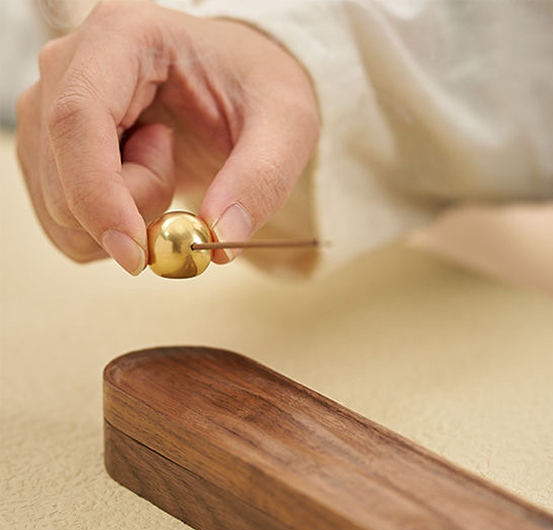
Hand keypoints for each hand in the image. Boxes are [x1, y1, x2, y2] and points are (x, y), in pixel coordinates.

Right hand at [15, 0, 319, 273]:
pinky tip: (141, 189)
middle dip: (129, 212)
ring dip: (122, 220)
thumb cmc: (259, 90)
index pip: (78, 119)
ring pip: (59, 205)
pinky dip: (108, 232)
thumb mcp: (286, 125)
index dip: (98, 195)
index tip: (137, 254)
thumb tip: (221, 239)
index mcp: (123, 37)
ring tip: (165, 170)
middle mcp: (70, 64)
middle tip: (181, 182)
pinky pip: (63, 221)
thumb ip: (261, 179)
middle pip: (64, 172)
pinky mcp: (50, 148)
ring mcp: (50, 106)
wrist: (239, 85)